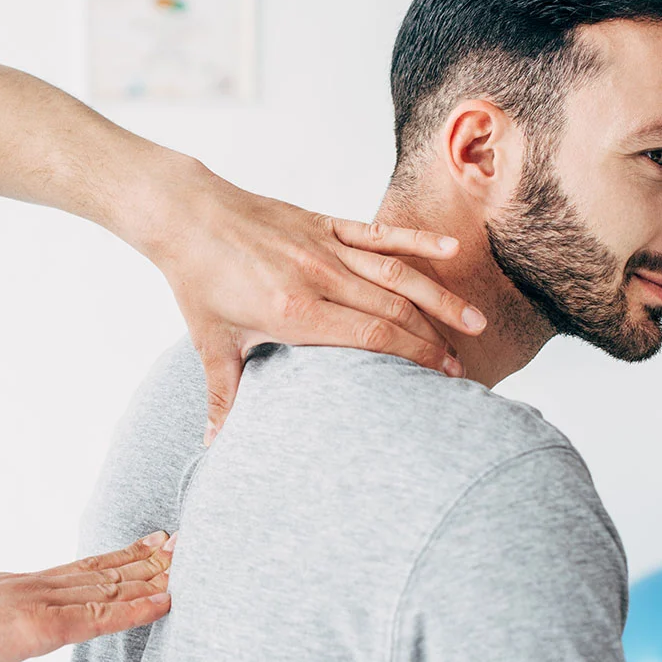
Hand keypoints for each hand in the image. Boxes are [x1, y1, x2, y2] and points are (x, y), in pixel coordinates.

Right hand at [0, 531, 173, 661]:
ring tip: (184, 565)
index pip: (80, 568)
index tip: (148, 545)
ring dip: (149, 578)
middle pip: (102, 569)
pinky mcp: (41, 627)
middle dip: (144, 560)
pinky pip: (99, 618)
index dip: (118, 557)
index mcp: (19, 586)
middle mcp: (37, 586)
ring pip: (109, 586)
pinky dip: (135, 609)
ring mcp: (41, 603)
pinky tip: (162, 603)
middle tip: (181, 543)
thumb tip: (1, 624)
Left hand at [145, 167, 487, 444]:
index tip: (439, 380)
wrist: (187, 215)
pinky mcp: (324, 223)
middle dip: (432, 342)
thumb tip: (212, 445)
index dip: (411, 358)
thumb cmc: (198, 280)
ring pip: (397, 273)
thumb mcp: (209, 343)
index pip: (370, 338)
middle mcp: (319, 277)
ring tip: (474, 323)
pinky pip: (379, 232)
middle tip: (460, 369)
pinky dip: (416, 239)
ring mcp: (325, 247)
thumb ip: (222, 395)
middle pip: (393, 312)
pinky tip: (450, 247)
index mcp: (294, 312)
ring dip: (439, 298)